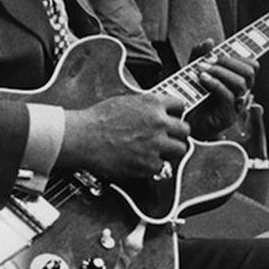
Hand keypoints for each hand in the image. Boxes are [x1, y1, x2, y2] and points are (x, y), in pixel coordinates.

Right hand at [59, 92, 190, 181]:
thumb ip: (146, 106)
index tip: (173, 118)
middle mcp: (158, 123)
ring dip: (171, 151)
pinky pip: (162, 166)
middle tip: (170, 138)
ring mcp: (156, 144)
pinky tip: (143, 161)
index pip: (180, 105)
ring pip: (180, 149)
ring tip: (159, 151)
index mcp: (153, 104)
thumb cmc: (97, 120)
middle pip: (185, 130)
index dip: (176, 113)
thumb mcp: (125, 101)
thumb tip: (155, 110)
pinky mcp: (149, 163)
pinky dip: (153, 166)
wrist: (83, 138)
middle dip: (178, 134)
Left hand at [183, 38, 256, 137]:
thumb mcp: (193, 71)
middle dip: (229, 62)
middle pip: (250, 72)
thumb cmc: (191, 97)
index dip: (239, 56)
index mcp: (238, 82)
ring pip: (241, 83)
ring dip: (220, 72)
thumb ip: (200, 56)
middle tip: (210, 60)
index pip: (252, 65)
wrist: (182, 122)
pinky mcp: (228, 116)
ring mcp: (236, 105)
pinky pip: (228, 96)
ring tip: (202, 69)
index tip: (218, 52)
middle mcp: (241, 93)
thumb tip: (210, 42)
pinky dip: (215, 83)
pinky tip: (202, 79)